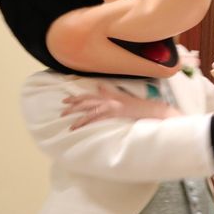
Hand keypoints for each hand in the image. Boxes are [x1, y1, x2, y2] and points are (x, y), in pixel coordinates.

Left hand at [61, 84, 179, 129]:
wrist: (151, 109)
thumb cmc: (139, 106)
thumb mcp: (122, 96)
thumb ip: (109, 91)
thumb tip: (98, 86)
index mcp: (110, 95)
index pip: (90, 95)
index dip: (77, 97)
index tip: (66, 100)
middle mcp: (109, 98)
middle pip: (87, 101)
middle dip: (73, 105)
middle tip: (62, 110)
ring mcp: (112, 105)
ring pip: (90, 110)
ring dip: (78, 117)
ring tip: (69, 124)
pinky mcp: (115, 113)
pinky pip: (97, 118)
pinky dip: (87, 122)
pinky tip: (80, 127)